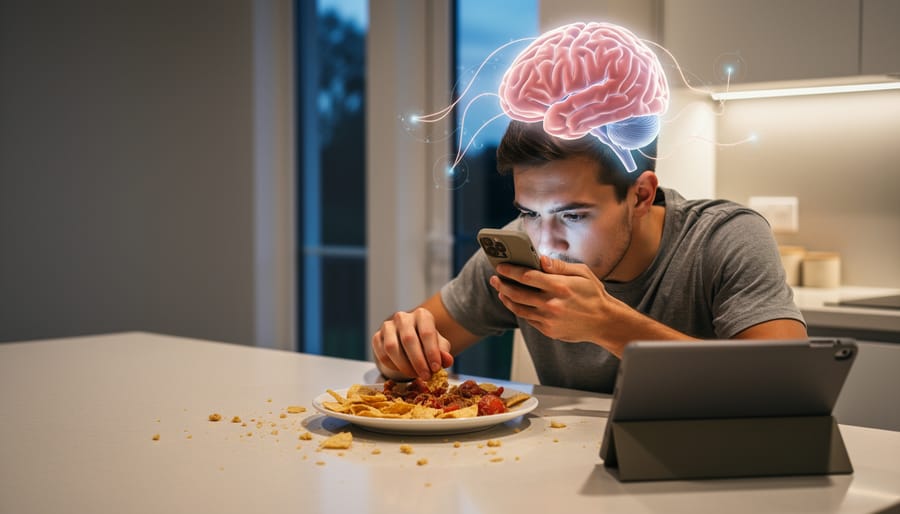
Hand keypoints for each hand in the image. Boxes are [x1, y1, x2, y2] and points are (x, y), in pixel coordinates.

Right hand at [371, 307, 453, 380]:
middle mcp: (403, 317)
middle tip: (425, 376)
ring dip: (404, 365)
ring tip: (415, 375)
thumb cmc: (426, 343)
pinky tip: (402, 371)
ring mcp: (388, 326)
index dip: (431, 352)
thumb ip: (443, 352)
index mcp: (422, 315)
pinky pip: (382, 354)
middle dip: (418, 361)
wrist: (408, 342)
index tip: (436, 368)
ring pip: (392, 347)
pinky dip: (392, 366)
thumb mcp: (439, 346)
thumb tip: (447, 360)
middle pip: (408, 339)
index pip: (426, 332)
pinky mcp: (377, 337)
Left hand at [489, 255, 617, 343]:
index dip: (511, 271)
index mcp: (559, 286)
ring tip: (501, 290)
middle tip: (495, 278)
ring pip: (519, 308)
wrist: (604, 322)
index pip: (527, 276)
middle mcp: (552, 304)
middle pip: (518, 293)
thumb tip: (540, 259)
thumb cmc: (594, 295)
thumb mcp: (582, 273)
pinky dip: (519, 310)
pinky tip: (515, 302)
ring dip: (507, 298)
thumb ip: (559, 266)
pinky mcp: (548, 330)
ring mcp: (549, 319)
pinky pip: (528, 319)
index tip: (501, 266)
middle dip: (503, 284)